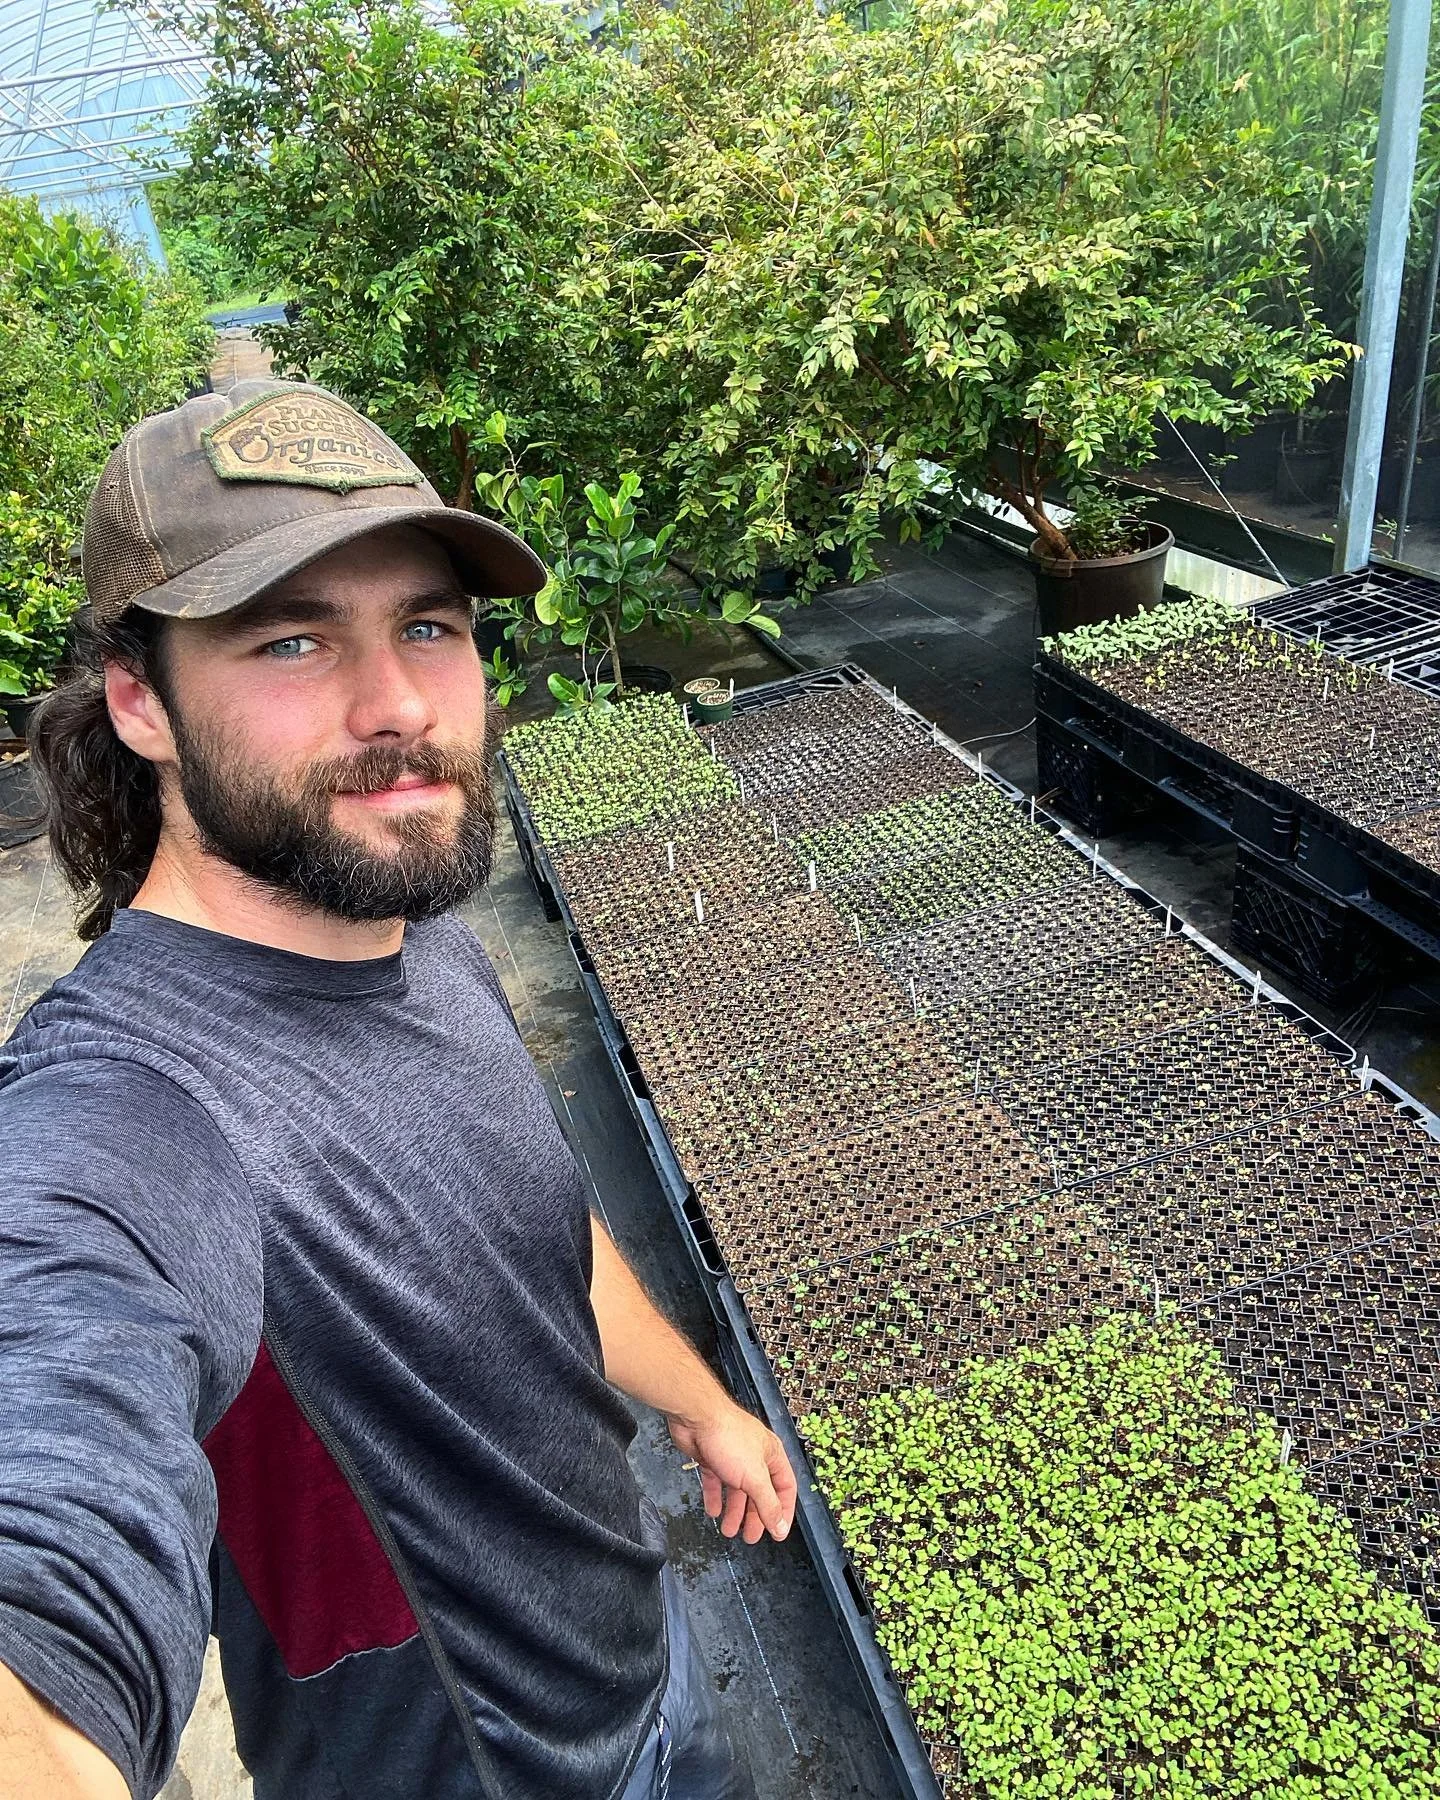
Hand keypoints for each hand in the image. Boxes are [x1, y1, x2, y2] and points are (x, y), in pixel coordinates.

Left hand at [668, 1400, 797, 1544]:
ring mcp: (732, 1457)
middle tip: (750, 1536)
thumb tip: (780, 1526)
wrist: (695, 1418)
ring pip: (737, 1490)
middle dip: (755, 1516)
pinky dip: (715, 1498)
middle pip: (759, 1492)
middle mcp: (754, 1456)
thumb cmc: (728, 1436)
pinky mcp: (712, 1457)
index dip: (782, 1511)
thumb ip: (767, 1504)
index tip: (778, 1531)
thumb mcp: (754, 1477)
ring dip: (734, 1511)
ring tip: (729, 1530)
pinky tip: (713, 1511)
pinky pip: (716, 1483)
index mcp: (772, 1456)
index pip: (785, 1488)